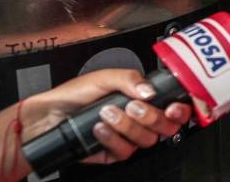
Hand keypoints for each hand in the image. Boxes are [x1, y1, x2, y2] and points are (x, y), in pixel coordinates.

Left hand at [21, 69, 191, 164]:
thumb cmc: (74, 95)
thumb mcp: (103, 77)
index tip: (173, 107)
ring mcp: (127, 137)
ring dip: (127, 125)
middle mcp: (138, 119)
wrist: (49, 116)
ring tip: (107, 113)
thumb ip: (130, 78)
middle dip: (151, 116)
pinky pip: (126, 151)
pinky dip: (112, 138)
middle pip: (166, 126)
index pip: (173, 107)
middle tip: (133, 106)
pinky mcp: (114, 152)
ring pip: (146, 140)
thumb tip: (150, 90)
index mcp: (142, 98)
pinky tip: (100, 127)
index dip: (180, 110)